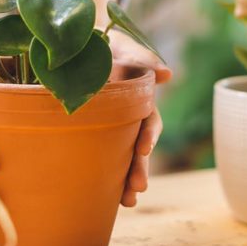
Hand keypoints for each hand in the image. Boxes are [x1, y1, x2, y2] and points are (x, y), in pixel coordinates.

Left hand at [109, 31, 170, 206]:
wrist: (78, 47)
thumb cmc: (106, 44)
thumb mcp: (125, 48)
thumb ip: (143, 59)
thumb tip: (168, 74)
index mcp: (140, 101)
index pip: (149, 122)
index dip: (149, 136)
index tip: (143, 148)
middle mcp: (128, 119)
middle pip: (138, 148)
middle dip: (140, 168)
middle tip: (137, 188)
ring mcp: (111, 129)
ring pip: (122, 158)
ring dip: (127, 180)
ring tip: (127, 201)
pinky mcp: (93, 134)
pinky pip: (100, 158)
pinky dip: (105, 178)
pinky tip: (104, 198)